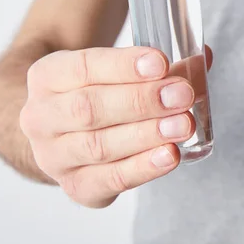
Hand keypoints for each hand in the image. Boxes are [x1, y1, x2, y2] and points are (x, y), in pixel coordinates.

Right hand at [20, 46, 211, 207]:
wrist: (71, 133)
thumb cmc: (102, 93)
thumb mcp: (118, 70)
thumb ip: (160, 65)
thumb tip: (201, 58)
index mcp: (48, 76)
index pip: (84, 67)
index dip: (123, 66)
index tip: (161, 62)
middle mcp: (42, 117)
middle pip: (90, 108)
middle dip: (141, 101)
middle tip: (182, 95)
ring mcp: (54, 157)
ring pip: (99, 146)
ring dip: (147, 134)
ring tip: (183, 124)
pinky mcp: (77, 186)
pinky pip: (109, 180)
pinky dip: (143, 168)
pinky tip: (170, 156)